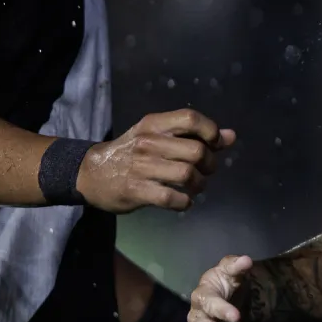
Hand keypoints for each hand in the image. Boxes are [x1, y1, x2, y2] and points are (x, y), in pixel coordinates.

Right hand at [77, 108, 236, 212]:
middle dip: (209, 165)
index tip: (214, 144)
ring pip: (187, 175)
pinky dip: (184, 202)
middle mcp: (148, 142)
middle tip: (205, 171)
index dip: (211, 131)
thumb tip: (230, 136)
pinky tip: (183, 201)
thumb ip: (194, 135)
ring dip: (199, 185)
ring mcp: (141, 167)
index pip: (191, 119)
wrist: (90, 174)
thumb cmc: (132, 153)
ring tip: (195, 187)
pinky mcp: (136, 190)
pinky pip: (172, 198)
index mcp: (154, 124)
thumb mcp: (158, 136)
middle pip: (196, 151)